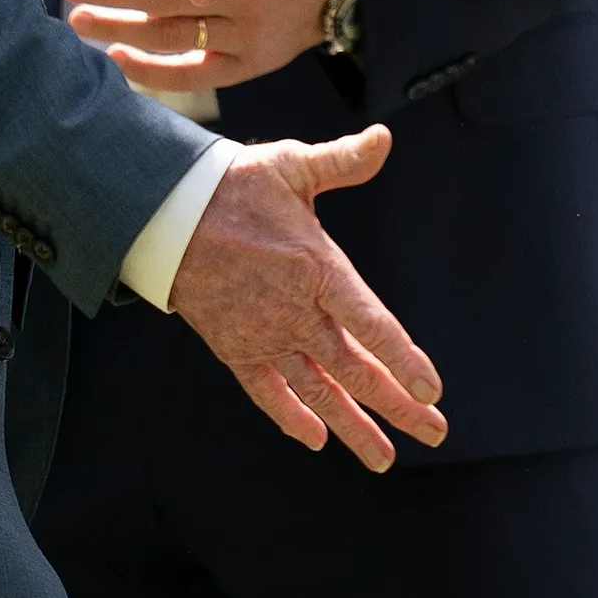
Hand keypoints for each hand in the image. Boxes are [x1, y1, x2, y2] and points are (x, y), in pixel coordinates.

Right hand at [166, 130, 445, 465]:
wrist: (163, 212)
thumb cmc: (234, 185)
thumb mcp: (292, 166)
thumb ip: (342, 161)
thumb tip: (384, 139)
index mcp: (317, 269)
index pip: (372, 325)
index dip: (403, 360)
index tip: (433, 392)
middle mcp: (294, 313)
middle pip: (354, 371)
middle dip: (397, 406)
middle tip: (434, 433)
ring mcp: (263, 335)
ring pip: (316, 392)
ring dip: (353, 426)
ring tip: (383, 458)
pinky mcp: (234, 347)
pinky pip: (266, 392)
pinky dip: (290, 418)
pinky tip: (315, 440)